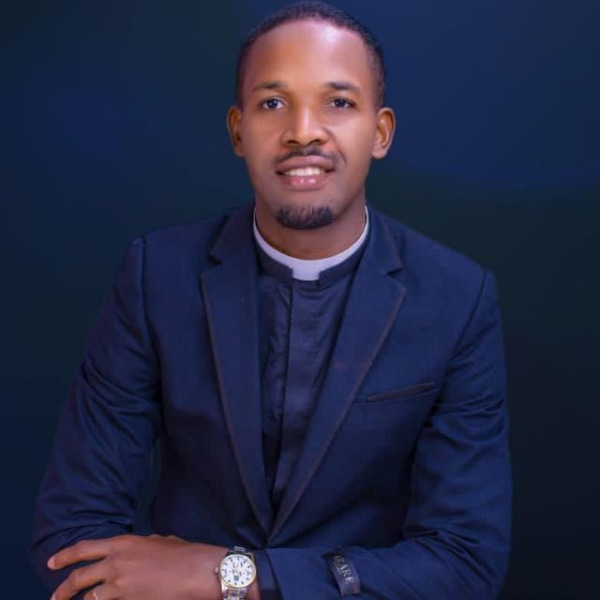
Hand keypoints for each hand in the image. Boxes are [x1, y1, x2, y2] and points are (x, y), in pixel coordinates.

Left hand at [48, 534, 226, 599]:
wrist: (195, 570)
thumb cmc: (182, 553)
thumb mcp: (157, 541)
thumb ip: (139, 546)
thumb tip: (133, 553)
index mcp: (122, 543)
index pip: (85, 548)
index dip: (65, 555)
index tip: (51, 563)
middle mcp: (116, 562)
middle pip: (79, 577)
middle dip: (62, 590)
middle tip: (54, 598)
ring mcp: (120, 585)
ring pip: (88, 598)